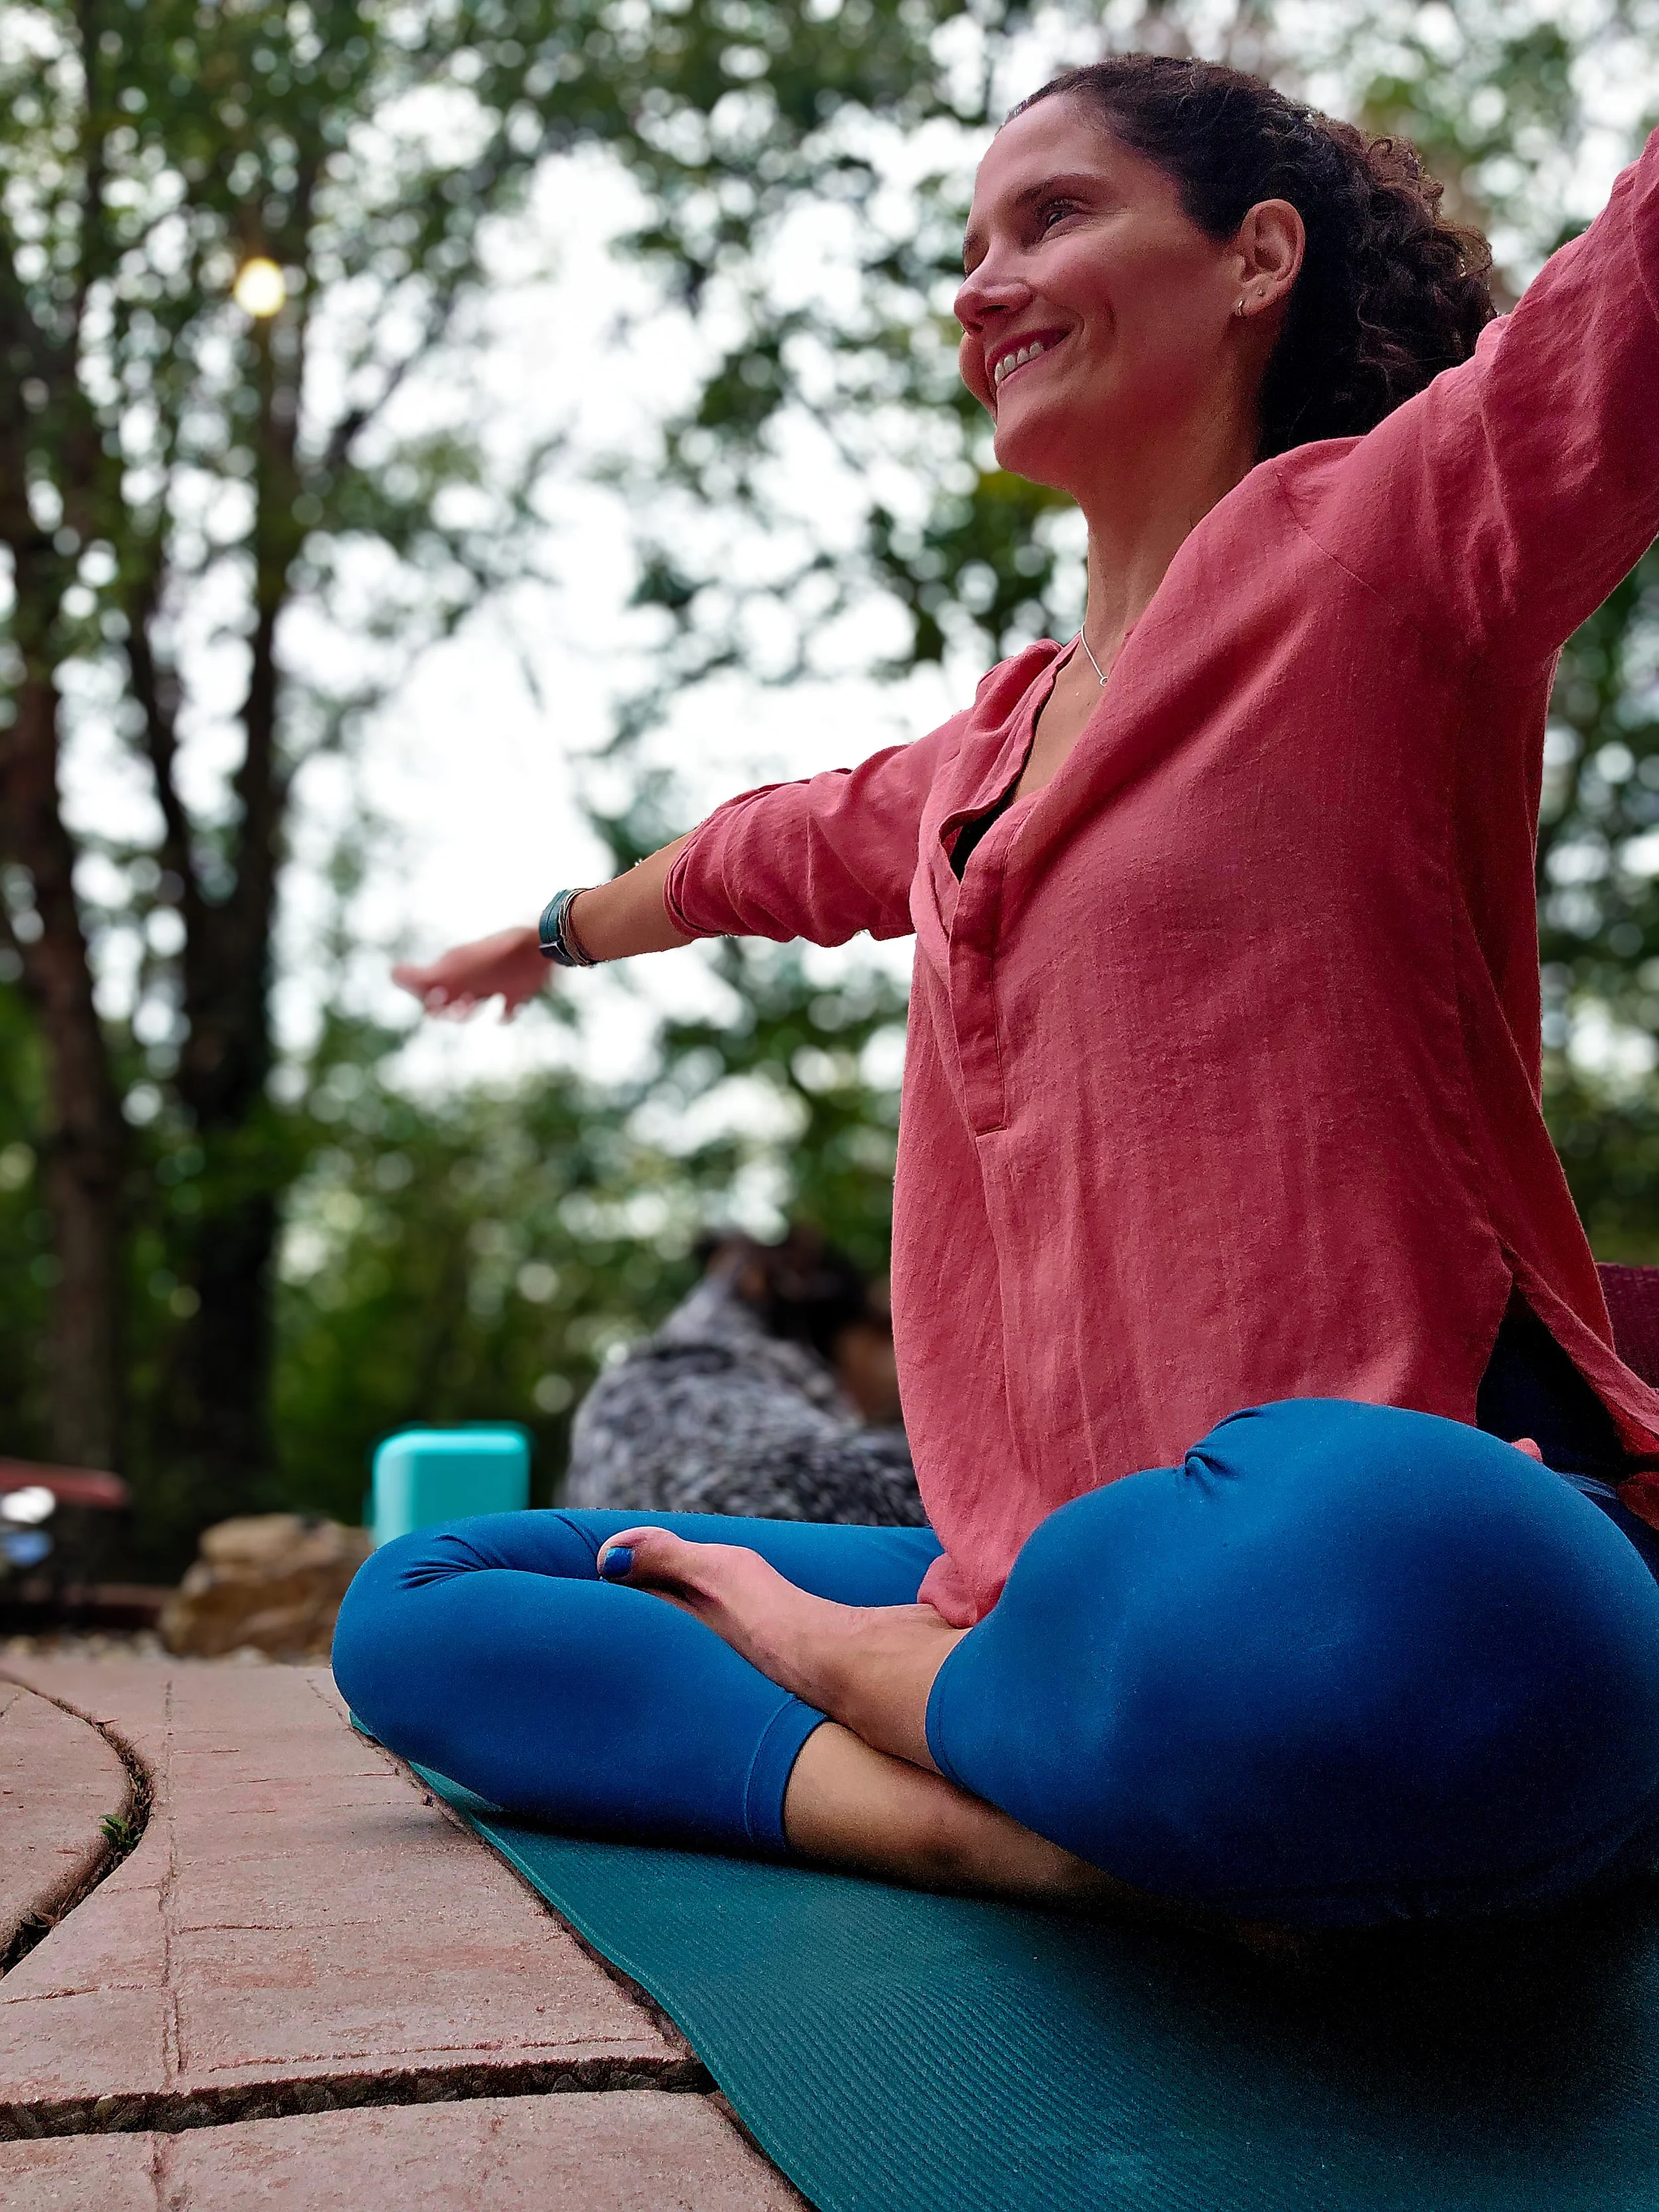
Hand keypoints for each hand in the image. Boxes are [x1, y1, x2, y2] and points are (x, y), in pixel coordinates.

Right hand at [392, 926, 547, 1019]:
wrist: (538, 945)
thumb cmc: (493, 958)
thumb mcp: (454, 969)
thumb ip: (424, 976)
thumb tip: (392, 974)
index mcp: (454, 968)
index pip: (428, 986)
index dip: (425, 997)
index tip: (436, 1001)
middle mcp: (471, 976)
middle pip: (449, 998)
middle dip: (446, 1009)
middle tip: (457, 1007)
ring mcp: (493, 984)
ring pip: (473, 1004)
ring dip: (467, 1012)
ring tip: (471, 1007)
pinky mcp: (517, 992)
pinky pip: (507, 1011)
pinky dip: (504, 1016)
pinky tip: (502, 1016)